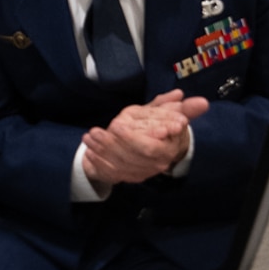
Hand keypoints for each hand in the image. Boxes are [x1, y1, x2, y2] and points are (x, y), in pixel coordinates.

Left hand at [81, 91, 208, 186]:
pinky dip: (100, 164)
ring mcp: (144, 171)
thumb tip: (179, 93)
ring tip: (88, 138)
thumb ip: (173, 103)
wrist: (158, 145)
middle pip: (132, 157)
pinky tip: (90, 153)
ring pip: (121, 165)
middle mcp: (158, 163)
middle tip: (94, 131)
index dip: (133, 138)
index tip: (116, 125)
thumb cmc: (162, 125)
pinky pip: (114, 174)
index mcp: (168, 148)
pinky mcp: (131, 176)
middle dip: (111, 144)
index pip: (150, 147)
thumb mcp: (166, 112)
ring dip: (102, 152)